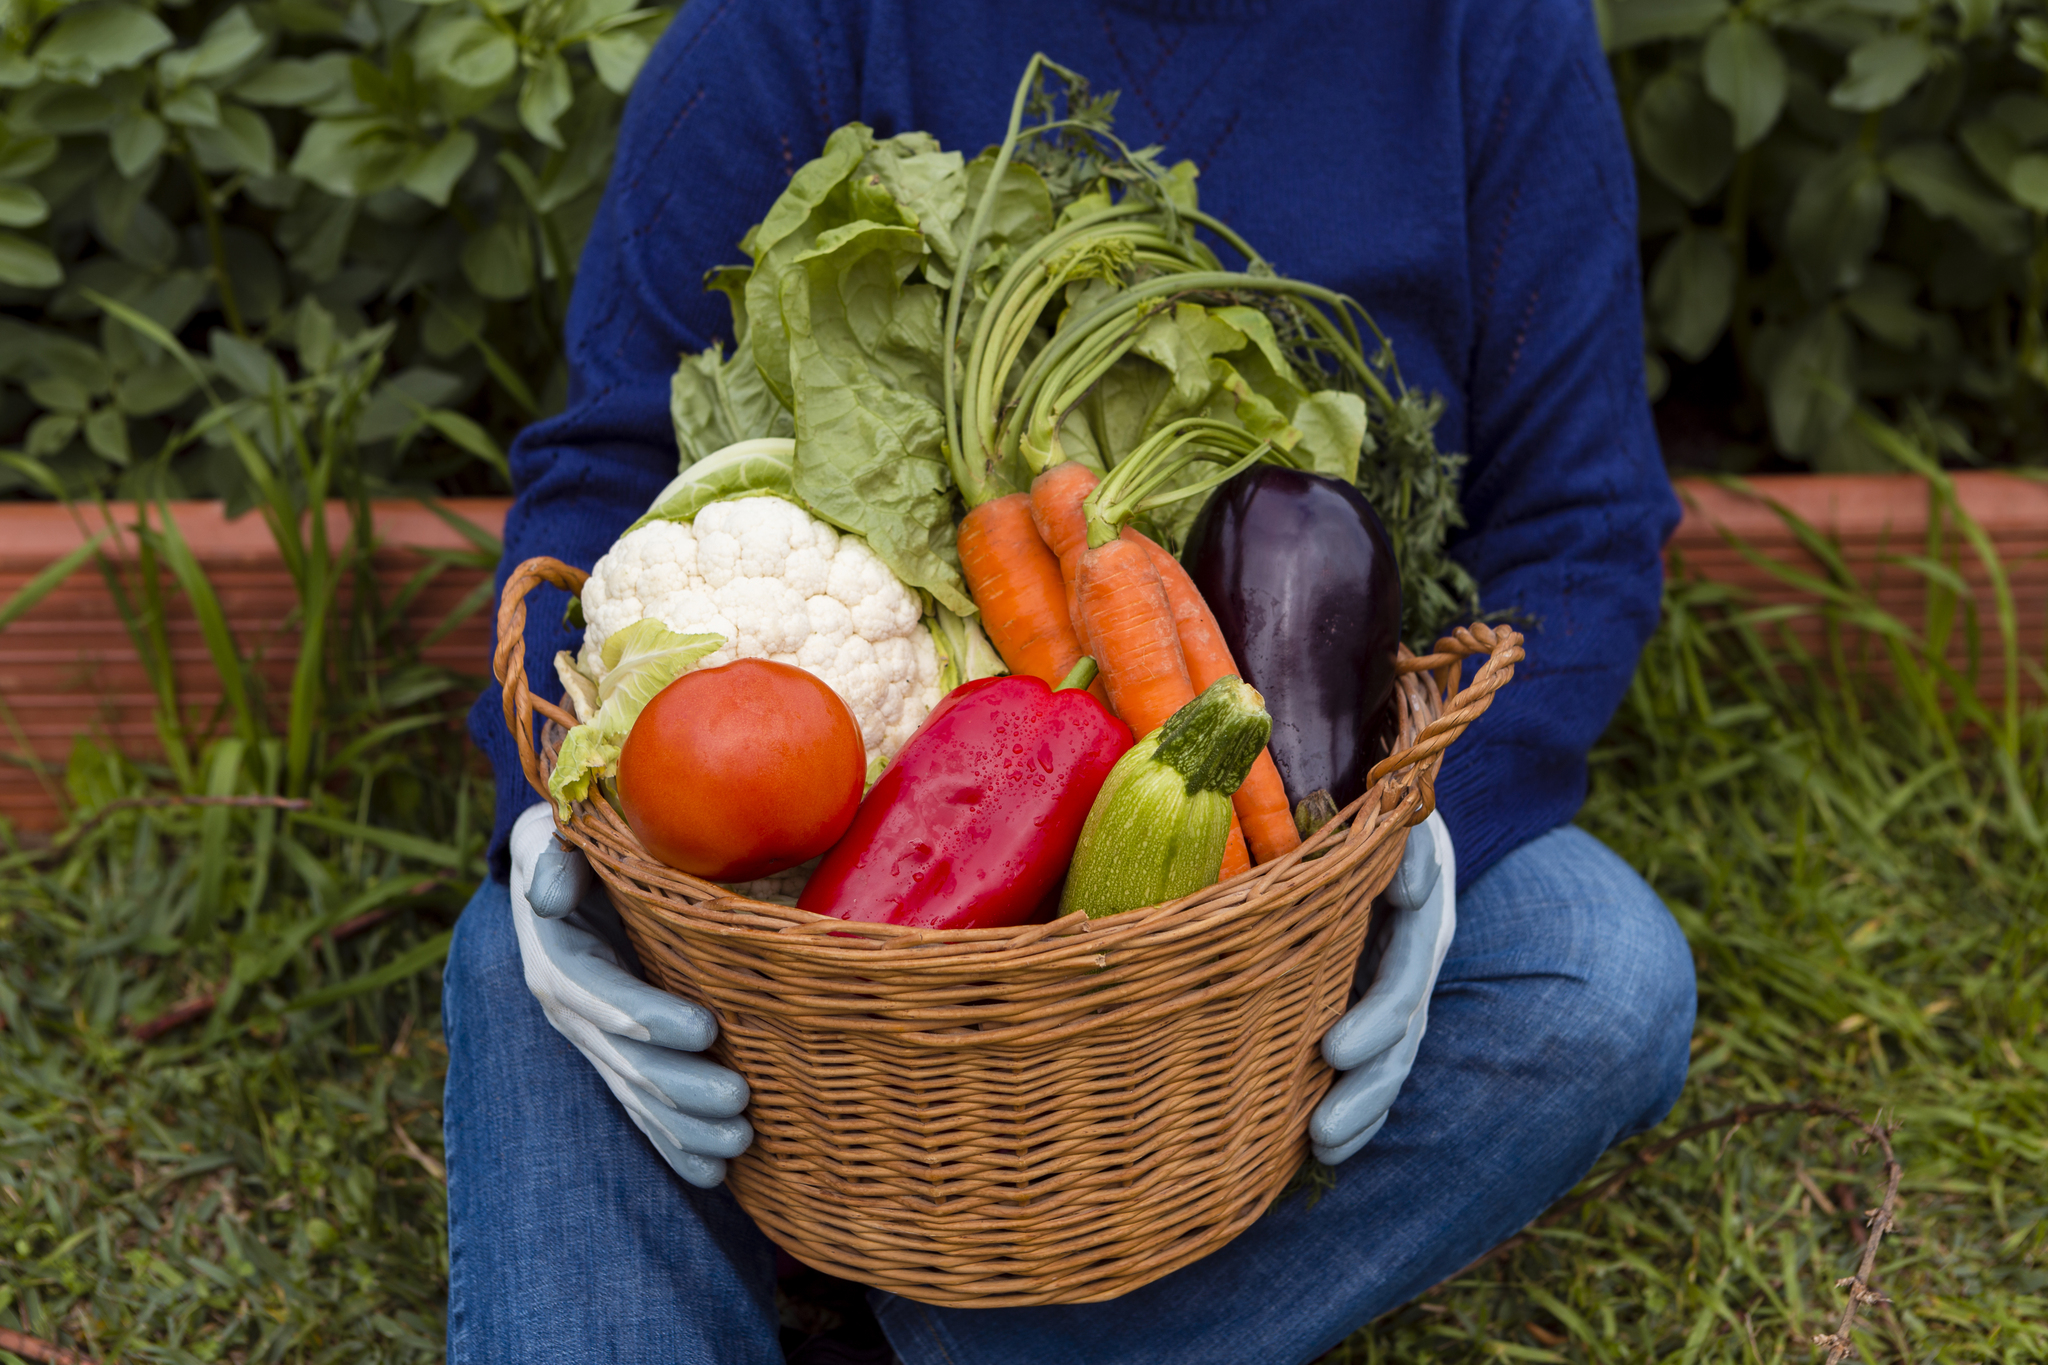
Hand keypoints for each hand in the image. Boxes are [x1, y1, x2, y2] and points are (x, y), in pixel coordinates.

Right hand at [509, 803, 753, 1186]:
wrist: (564, 872)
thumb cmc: (575, 841)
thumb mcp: (553, 833)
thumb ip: (550, 856)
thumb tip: (550, 895)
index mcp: (560, 960)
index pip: (603, 997)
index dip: (648, 1015)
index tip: (703, 1027)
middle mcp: (574, 1011)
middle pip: (628, 1061)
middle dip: (682, 1088)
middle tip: (740, 1103)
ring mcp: (596, 1042)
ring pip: (639, 1095)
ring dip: (686, 1127)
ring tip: (741, 1144)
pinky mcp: (620, 1058)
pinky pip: (643, 1109)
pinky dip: (675, 1145)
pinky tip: (715, 1177)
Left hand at [1308, 810, 1456, 1164]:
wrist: (1380, 806)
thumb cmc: (1372, 801)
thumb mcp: (1397, 811)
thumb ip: (1407, 842)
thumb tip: (1414, 889)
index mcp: (1421, 912)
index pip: (1406, 974)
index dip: (1377, 1018)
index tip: (1333, 1051)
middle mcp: (1416, 956)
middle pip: (1400, 1034)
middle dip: (1365, 1088)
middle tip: (1321, 1130)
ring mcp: (1397, 981)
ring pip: (1390, 1058)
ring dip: (1361, 1109)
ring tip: (1320, 1149)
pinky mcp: (1372, 999)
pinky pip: (1372, 1061)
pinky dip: (1356, 1107)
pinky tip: (1318, 1153)